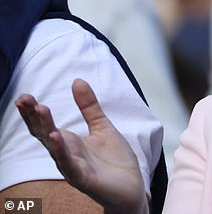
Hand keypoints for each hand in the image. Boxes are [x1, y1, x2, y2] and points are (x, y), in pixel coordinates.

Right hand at [15, 79, 147, 213]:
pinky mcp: (84, 179)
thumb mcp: (102, 127)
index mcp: (69, 142)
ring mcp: (74, 167)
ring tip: (41, 110)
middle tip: (23, 99)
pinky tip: (56, 137)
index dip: (33, 112)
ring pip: (55, 148)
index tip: (24, 96)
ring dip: (47, 130)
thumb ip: (89, 106)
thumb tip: (77, 80)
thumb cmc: (114, 161)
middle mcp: (66, 155)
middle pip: (44, 134)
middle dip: (33, 117)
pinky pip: (70, 165)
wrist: (132, 187)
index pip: (45, 125)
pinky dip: (62, 152)